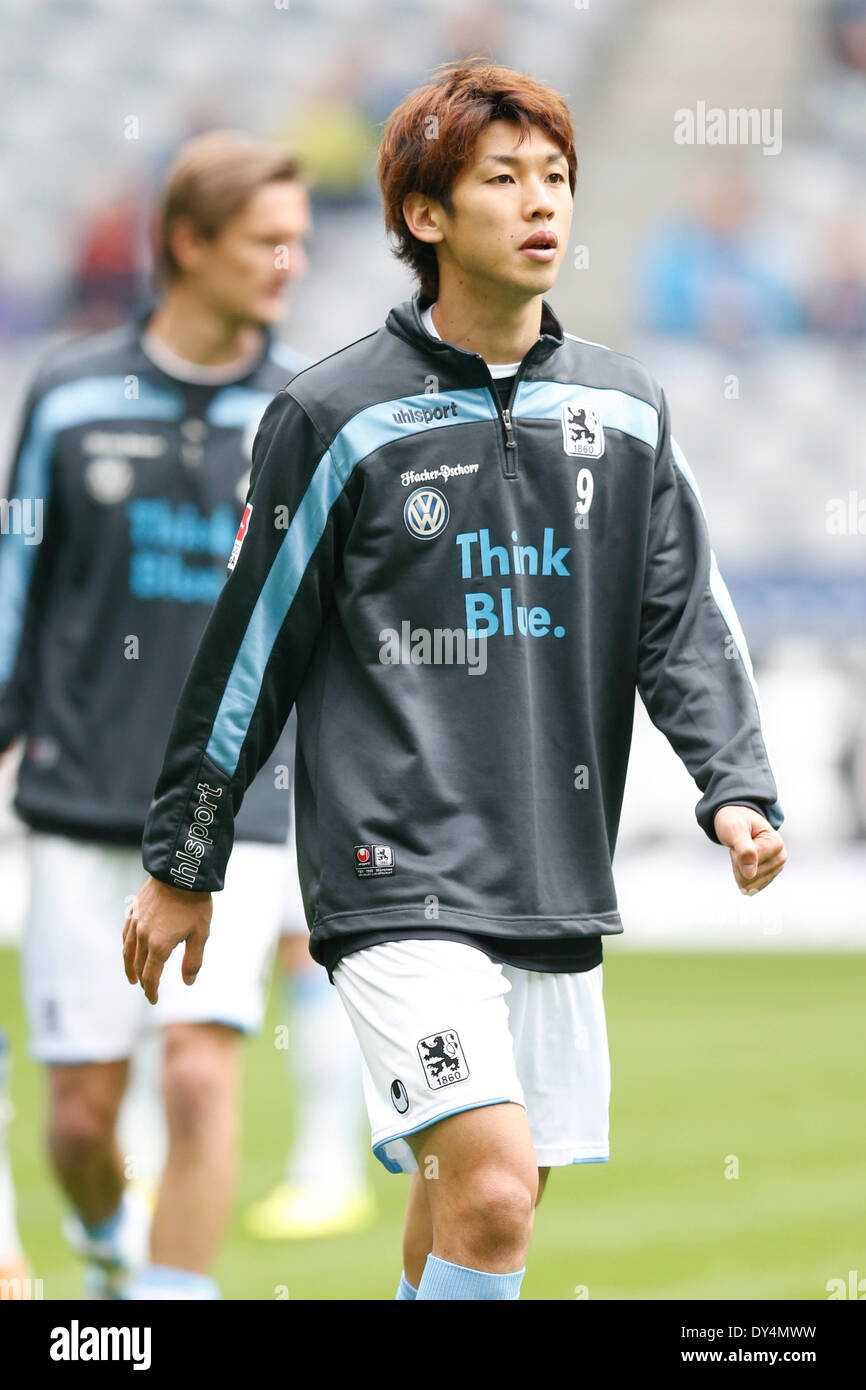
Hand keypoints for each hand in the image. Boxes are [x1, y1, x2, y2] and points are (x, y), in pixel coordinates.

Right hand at [123, 876, 212, 1004]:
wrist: (180, 872)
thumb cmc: (194, 903)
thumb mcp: (200, 934)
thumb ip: (193, 960)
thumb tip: (188, 982)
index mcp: (159, 946)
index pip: (150, 977)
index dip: (151, 991)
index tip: (153, 1000)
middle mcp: (142, 937)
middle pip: (138, 966)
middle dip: (142, 981)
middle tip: (147, 990)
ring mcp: (135, 923)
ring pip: (128, 952)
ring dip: (129, 967)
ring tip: (132, 976)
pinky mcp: (133, 912)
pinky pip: (125, 935)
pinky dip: (126, 948)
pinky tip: (129, 950)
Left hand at [713, 805, 786, 894]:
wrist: (737, 820)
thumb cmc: (735, 821)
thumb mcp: (735, 830)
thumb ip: (744, 850)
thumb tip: (750, 874)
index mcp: (776, 843)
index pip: (750, 861)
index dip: (736, 852)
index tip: (739, 838)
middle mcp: (781, 856)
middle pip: (751, 875)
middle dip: (737, 862)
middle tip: (739, 845)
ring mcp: (776, 867)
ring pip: (750, 882)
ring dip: (738, 868)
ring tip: (742, 852)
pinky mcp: (770, 874)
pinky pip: (752, 886)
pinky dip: (741, 875)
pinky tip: (743, 863)